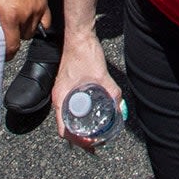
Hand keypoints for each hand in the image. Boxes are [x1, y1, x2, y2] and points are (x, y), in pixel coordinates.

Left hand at [0, 0, 47, 59]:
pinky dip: (39, 24)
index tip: (5, 55)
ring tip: (19, 22)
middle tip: (9, 31)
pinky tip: (32, 21)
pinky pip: (45, 22)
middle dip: (15, 37)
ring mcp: (36, 10)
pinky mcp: (43, 4)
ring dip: (25, 30)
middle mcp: (24, 15)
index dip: (7, 54)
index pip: (11, 45)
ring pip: (33, 31)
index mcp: (9, 17)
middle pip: (22, 39)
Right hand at [53, 32, 123, 146]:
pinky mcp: (68, 87)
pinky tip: (93, 115)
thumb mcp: (100, 75)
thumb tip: (119, 107)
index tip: (91, 143)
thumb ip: (111, 91)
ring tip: (95, 134)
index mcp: (61, 98)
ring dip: (80, 127)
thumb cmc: (84, 54)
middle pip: (66, 126)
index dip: (77, 140)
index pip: (64, 130)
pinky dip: (81, 116)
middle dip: (80, 138)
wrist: (79, 36)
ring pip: (69, 117)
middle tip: (96, 143)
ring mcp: (62, 92)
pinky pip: (72, 107)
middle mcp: (59, 98)